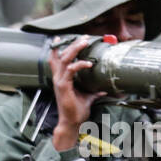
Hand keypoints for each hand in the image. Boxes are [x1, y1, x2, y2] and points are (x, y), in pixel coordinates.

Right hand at [49, 36, 103, 150]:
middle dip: (72, 44)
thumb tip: (104, 88)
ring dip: (74, 50)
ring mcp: (59, 82)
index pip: (56, 60)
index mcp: (61, 79)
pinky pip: (70, 71)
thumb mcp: (88, 96)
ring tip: (84, 43)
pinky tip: (88, 63)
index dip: (58, 48)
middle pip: (61, 55)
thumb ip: (94, 90)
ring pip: (64, 60)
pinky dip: (79, 65)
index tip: (64, 38)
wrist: (71, 122)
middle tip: (84, 38)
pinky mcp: (63, 86)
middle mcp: (58, 78)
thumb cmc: (76, 110)